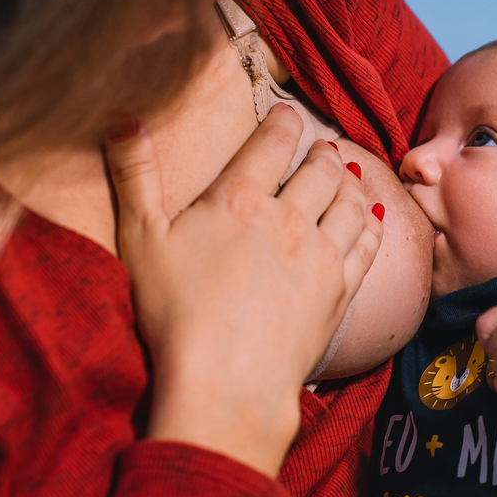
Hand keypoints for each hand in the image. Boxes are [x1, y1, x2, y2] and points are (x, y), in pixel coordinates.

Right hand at [104, 105, 383, 476]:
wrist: (226, 382)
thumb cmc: (175, 314)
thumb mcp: (140, 239)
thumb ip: (135, 174)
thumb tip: (123, 118)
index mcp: (238, 199)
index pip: (271, 144)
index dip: (283, 123)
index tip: (289, 114)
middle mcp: (288, 218)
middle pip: (319, 171)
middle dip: (324, 152)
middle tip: (326, 146)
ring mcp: (320, 255)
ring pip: (350, 203)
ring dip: (353, 182)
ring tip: (352, 172)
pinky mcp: (340, 292)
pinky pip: (366, 246)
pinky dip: (372, 225)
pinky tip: (373, 219)